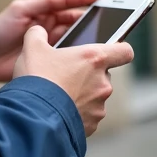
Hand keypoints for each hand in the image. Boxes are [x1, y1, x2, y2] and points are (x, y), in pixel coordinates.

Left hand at [0, 0, 102, 83]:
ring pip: (74, 39)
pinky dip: (77, 56)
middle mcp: (50, 26)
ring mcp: (51, 43)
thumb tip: (62, 1)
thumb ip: (40, 4)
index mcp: (43, 11)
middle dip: (91, 20)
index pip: (67, 2)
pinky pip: (67, 57)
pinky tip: (87, 57)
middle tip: (108, 21)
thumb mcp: (18, 10)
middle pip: (75, 21)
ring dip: (86, 39)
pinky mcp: (49, 60)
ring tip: (100, 39)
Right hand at [13, 26, 133, 135]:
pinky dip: (76, 112)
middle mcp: (103, 82)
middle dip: (88, 74)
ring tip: (59, 95)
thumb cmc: (37, 79)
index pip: (125, 51)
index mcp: (94, 59)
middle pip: (104, 74)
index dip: (119, 49)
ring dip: (82, 94)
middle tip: (65, 75)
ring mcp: (99, 106)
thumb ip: (38, 34)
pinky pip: (88, 115)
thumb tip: (37, 31)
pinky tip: (59, 110)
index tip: (110, 50)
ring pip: (95, 96)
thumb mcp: (32, 48)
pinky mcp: (92, 124)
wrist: (32, 116)